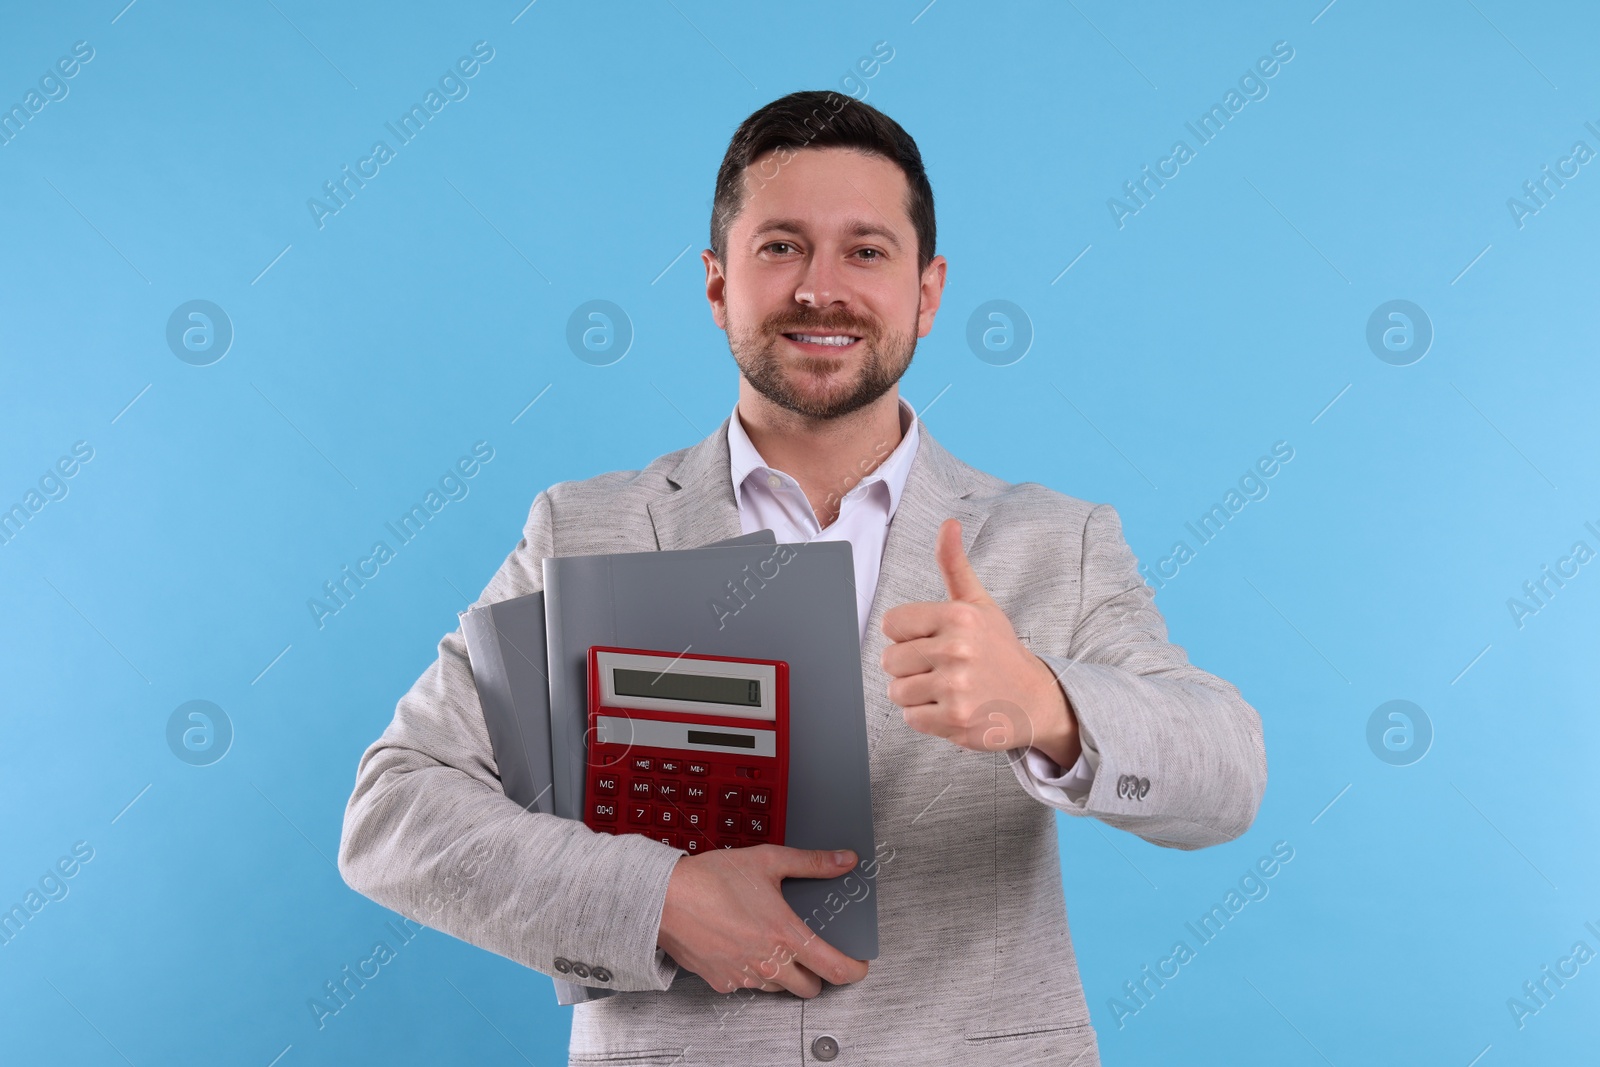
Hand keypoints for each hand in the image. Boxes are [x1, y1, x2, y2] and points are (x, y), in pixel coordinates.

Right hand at [657, 845, 868, 996]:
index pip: (835, 968)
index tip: (857, 966)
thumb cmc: (712, 879)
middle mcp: (768, 962)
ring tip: (772, 944)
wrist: (665, 898)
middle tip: (811, 953)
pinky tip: (744, 947)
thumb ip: (812, 863)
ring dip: (784, 974)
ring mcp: (745, 976)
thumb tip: (843, 860)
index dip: (854, 971)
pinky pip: (748, 986)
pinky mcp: (723, 983)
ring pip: (779, 989)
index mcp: (785, 934)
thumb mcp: (768, 860)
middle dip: (816, 974)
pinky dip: (753, 972)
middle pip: (810, 988)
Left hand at [880, 517, 1081, 767]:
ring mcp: (956, 687)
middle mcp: (957, 650)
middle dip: (909, 665)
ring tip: (945, 688)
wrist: (1035, 699)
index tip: (931, 640)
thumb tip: (948, 523)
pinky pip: (910, 717)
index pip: (891, 623)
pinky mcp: (956, 720)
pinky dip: (925, 717)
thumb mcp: (979, 604)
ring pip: (896, 690)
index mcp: (958, 617)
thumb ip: (954, 565)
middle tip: (940, 668)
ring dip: (915, 693)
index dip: (906, 634)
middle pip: (889, 659)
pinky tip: (950, 707)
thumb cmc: (999, 650)